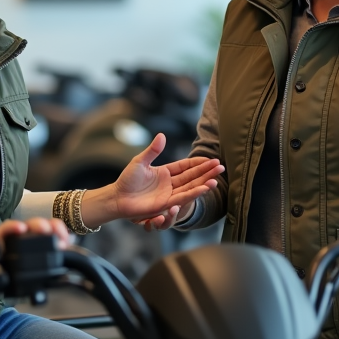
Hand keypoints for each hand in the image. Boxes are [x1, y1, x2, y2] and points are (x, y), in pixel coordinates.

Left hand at [80, 133, 222, 227]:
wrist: (117, 198)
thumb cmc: (126, 180)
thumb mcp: (140, 162)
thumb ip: (153, 150)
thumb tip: (162, 135)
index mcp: (165, 172)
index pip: (186, 166)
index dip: (198, 163)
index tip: (211, 159)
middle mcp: (170, 183)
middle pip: (192, 176)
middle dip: (206, 172)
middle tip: (221, 166)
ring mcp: (169, 194)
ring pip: (191, 187)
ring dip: (204, 182)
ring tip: (217, 178)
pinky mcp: (166, 204)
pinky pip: (182, 197)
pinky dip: (194, 193)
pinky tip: (204, 188)